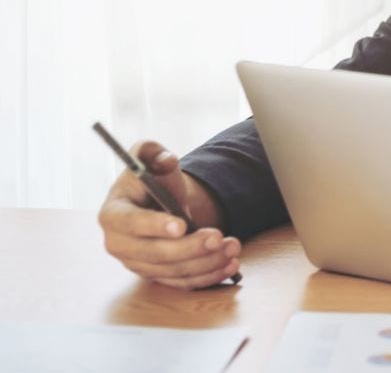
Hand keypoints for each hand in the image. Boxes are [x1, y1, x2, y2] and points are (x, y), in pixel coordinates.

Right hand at [97, 141, 240, 288]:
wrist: (159, 200)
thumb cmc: (153, 178)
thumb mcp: (150, 157)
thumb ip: (153, 152)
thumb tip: (167, 159)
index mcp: (113, 214)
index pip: (131, 223)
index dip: (155, 226)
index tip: (182, 225)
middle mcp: (119, 244)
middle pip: (155, 253)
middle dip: (190, 247)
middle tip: (219, 237)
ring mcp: (137, 264)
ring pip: (173, 271)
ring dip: (207, 262)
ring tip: (233, 246)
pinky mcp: (157, 275)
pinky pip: (183, 283)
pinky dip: (208, 276)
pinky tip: (230, 266)